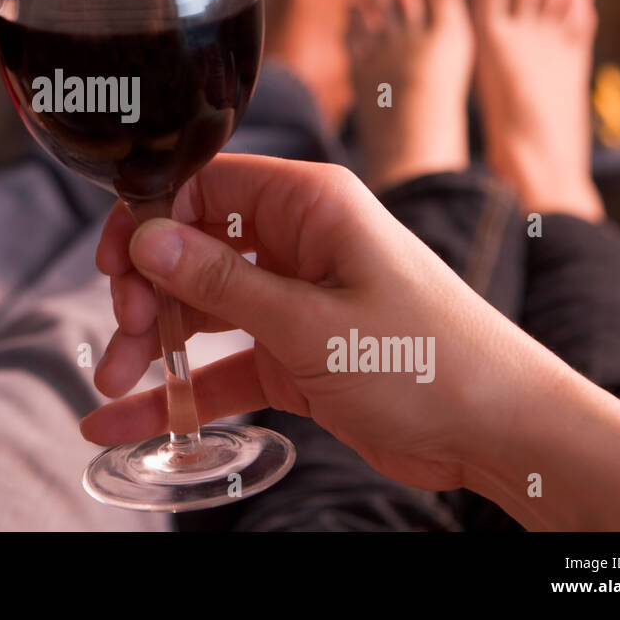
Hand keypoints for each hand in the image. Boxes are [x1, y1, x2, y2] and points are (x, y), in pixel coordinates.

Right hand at [86, 154, 572, 492]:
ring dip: (157, 343)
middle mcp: (298, 242)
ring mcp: (295, 298)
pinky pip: (224, 362)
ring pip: (202, 307)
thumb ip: (224, 283)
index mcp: (311, 205)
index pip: (206, 184)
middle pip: (193, 248)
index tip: (115, 265)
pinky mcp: (296, 352)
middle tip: (128, 334)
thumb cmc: (431, 363)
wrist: (503, 435)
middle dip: (149, 291)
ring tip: (115, 385)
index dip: (151, 217)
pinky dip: (184, 388)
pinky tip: (134, 418)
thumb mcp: (313, 324)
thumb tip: (148, 239)